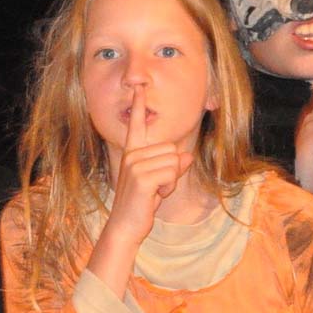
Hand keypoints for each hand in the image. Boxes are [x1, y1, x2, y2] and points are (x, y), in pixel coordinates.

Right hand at [102, 85, 193, 244]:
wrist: (125, 226)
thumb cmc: (141, 203)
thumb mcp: (160, 182)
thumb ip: (173, 167)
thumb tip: (187, 156)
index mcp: (133, 152)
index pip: (136, 124)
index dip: (138, 105)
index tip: (138, 87)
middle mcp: (132, 155)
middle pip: (172, 150)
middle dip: (172, 172)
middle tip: (155, 187)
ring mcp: (135, 165)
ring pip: (174, 162)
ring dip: (170, 181)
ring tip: (154, 192)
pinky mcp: (141, 178)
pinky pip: (171, 173)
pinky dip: (168, 187)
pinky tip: (154, 196)